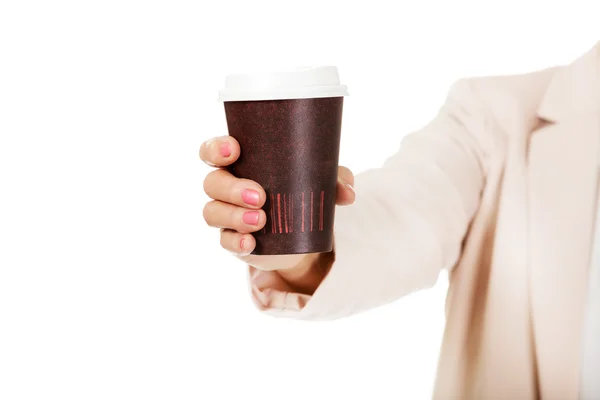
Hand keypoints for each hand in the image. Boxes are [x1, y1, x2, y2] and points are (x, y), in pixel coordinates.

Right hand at [200, 135, 354, 271]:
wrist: (301, 235)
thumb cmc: (302, 192)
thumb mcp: (321, 181)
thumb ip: (335, 178)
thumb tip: (347, 192)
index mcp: (241, 162)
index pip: (213, 151)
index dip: (215, 148)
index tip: (234, 150)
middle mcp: (226, 186)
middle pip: (212, 182)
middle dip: (232, 188)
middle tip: (260, 196)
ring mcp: (226, 214)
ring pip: (212, 211)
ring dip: (234, 215)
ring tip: (260, 220)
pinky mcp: (232, 240)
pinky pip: (224, 240)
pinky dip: (236, 241)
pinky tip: (251, 243)